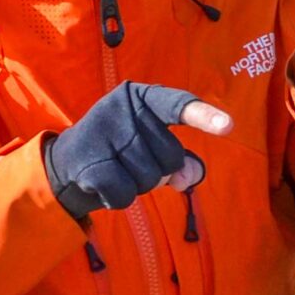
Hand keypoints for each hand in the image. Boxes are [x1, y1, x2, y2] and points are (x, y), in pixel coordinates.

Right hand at [43, 81, 232, 223]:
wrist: (66, 163)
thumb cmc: (123, 151)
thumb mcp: (154, 148)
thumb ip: (183, 161)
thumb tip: (186, 178)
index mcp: (142, 96)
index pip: (177, 105)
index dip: (204, 116)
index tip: (228, 127)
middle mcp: (121, 108)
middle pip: (170, 157)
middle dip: (159, 170)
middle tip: (131, 160)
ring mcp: (101, 133)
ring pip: (150, 180)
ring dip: (139, 185)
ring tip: (116, 168)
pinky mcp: (87, 162)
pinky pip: (125, 195)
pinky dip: (119, 198)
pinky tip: (103, 183)